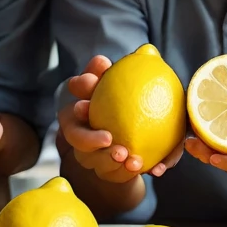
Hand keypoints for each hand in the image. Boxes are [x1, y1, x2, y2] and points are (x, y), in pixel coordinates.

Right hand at [58, 55, 185, 183]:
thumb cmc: (134, 103)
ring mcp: (89, 153)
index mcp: (84, 101)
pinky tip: (153, 169)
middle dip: (89, 138)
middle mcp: (80, 127)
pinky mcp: (106, 171)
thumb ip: (138, 68)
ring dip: (109, 160)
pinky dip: (132, 173)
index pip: (76, 89)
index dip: (81, 86)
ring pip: (91, 159)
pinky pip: (116, 176)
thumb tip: (147, 51)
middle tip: (109, 138)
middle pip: (74, 133)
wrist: (140, 139)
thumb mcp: (134, 84)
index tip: (91, 82)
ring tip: (130, 158)